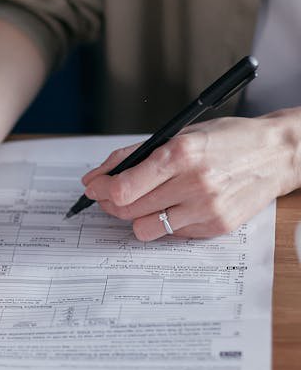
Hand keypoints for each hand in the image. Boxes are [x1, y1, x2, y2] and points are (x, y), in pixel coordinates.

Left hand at [81, 112, 300, 239]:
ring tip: (145, 201)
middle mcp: (194, 184)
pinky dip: (165, 222)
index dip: (101, 190)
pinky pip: (172, 234)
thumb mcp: (178, 134)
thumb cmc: (225, 140)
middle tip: (110, 195)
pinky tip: (176, 205)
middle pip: (128, 211)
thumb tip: (96, 177)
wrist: (275, 154)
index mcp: (180, 154)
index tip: (94, 187)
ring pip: (145, 229)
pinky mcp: (217, 227)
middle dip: (110, 204)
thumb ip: (133, 155)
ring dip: (137, 217)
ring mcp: (207, 209)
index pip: (123, 188)